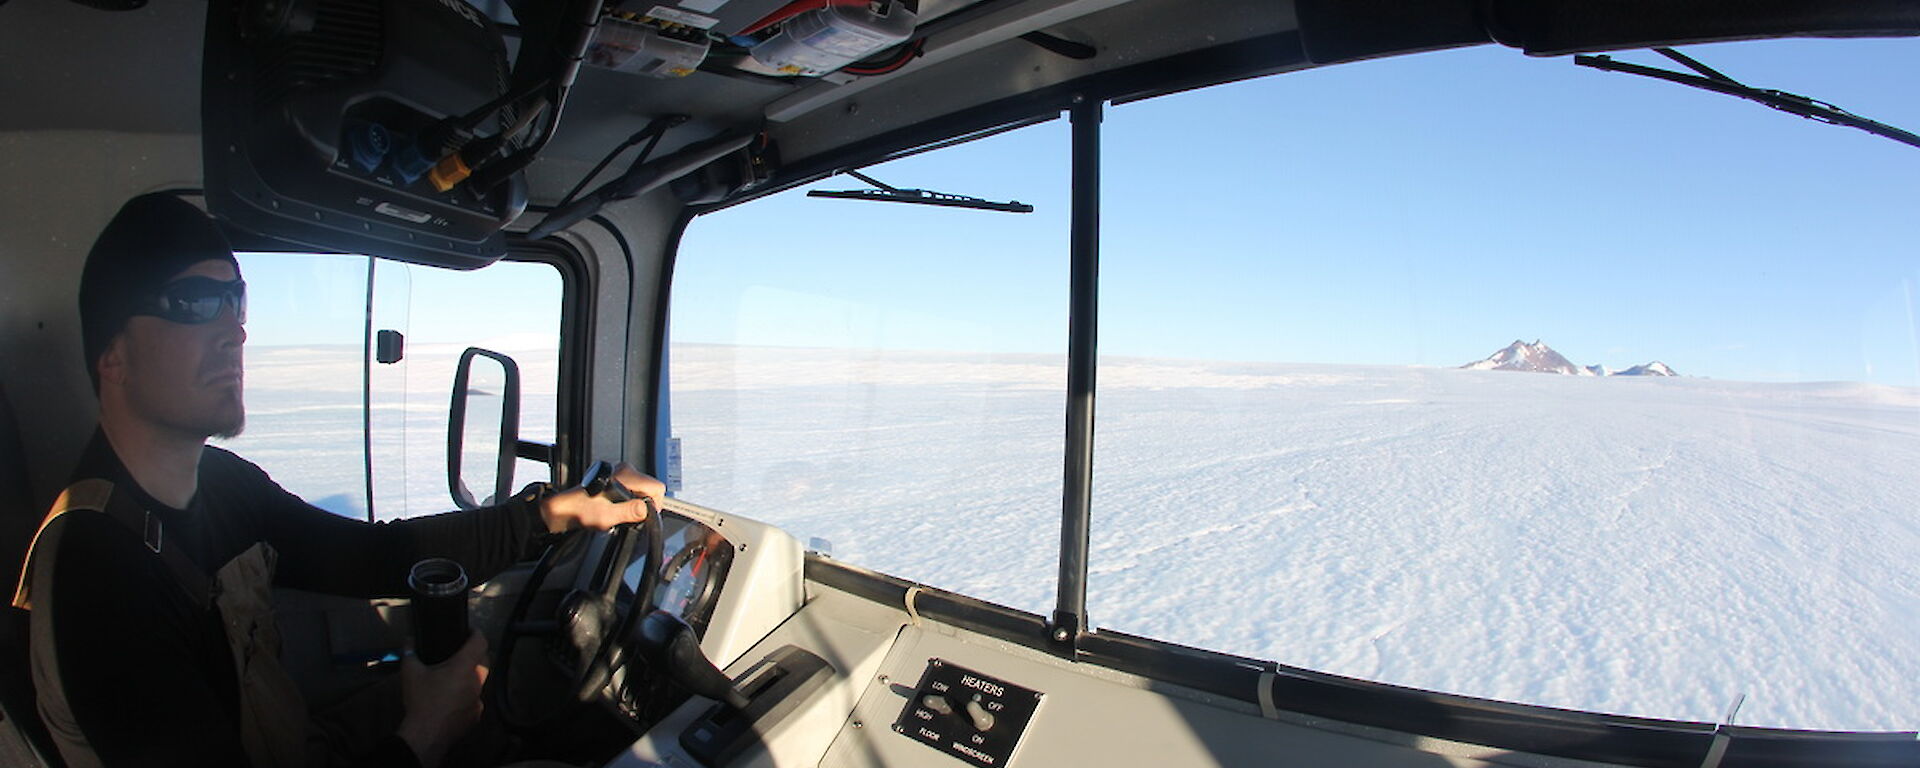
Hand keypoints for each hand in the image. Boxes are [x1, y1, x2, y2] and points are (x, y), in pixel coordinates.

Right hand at [397, 630, 488, 767]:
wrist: (426, 734)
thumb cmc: (421, 701)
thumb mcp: (411, 672)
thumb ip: (410, 652)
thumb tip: (408, 641)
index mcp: (464, 667)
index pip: (480, 642)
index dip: (476, 633)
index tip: (471, 632)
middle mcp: (477, 681)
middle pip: (485, 660)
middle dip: (476, 653)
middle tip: (461, 652)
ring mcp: (479, 699)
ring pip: (481, 681)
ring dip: (471, 675)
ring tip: (454, 676)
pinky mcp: (476, 714)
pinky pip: (475, 700)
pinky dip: (467, 696)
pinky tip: (453, 699)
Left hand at [538, 462, 663, 533]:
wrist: (565, 508)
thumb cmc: (581, 510)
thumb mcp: (608, 516)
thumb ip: (629, 512)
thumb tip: (646, 509)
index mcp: (626, 476)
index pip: (657, 487)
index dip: (655, 504)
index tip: (645, 515)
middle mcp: (624, 471)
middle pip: (650, 489)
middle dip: (643, 505)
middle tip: (629, 516)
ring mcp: (620, 474)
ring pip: (642, 490)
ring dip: (634, 504)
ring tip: (619, 512)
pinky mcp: (615, 479)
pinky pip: (632, 490)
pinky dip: (628, 501)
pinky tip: (615, 508)